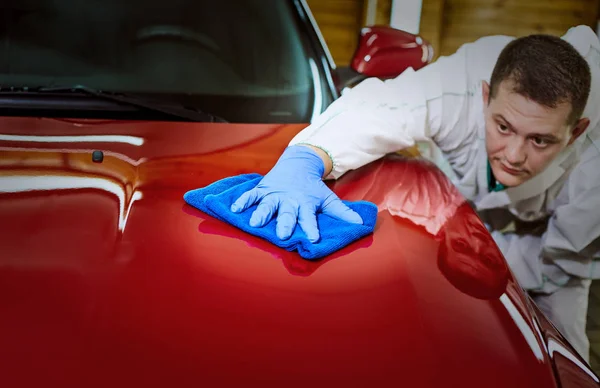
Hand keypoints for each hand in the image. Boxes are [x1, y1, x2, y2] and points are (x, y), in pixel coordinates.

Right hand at [230, 145, 362, 241]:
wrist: (298, 163)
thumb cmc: (313, 187)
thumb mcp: (328, 198)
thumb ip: (341, 212)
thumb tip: (361, 223)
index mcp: (305, 203)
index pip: (309, 217)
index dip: (311, 227)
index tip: (314, 238)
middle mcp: (289, 199)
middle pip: (287, 213)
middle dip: (285, 223)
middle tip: (283, 235)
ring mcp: (274, 194)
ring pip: (267, 205)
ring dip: (261, 213)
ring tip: (255, 224)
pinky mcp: (263, 189)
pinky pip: (251, 195)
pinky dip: (243, 201)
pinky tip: (235, 209)